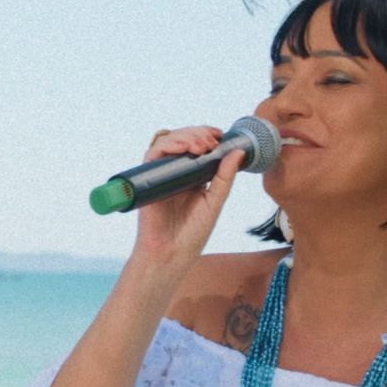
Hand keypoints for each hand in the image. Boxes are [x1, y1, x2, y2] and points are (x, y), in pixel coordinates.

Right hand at [131, 126, 247, 271]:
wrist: (171, 253)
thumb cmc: (192, 233)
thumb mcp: (215, 202)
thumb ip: (225, 177)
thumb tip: (238, 151)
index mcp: (193, 176)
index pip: (196, 145)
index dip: (206, 134)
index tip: (220, 135)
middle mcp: (175, 172)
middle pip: (182, 139)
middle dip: (198, 133)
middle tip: (212, 141)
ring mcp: (161, 174)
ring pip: (167, 141)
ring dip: (185, 136)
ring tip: (201, 145)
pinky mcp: (147, 179)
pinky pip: (152, 153)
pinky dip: (167, 145)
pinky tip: (183, 148)